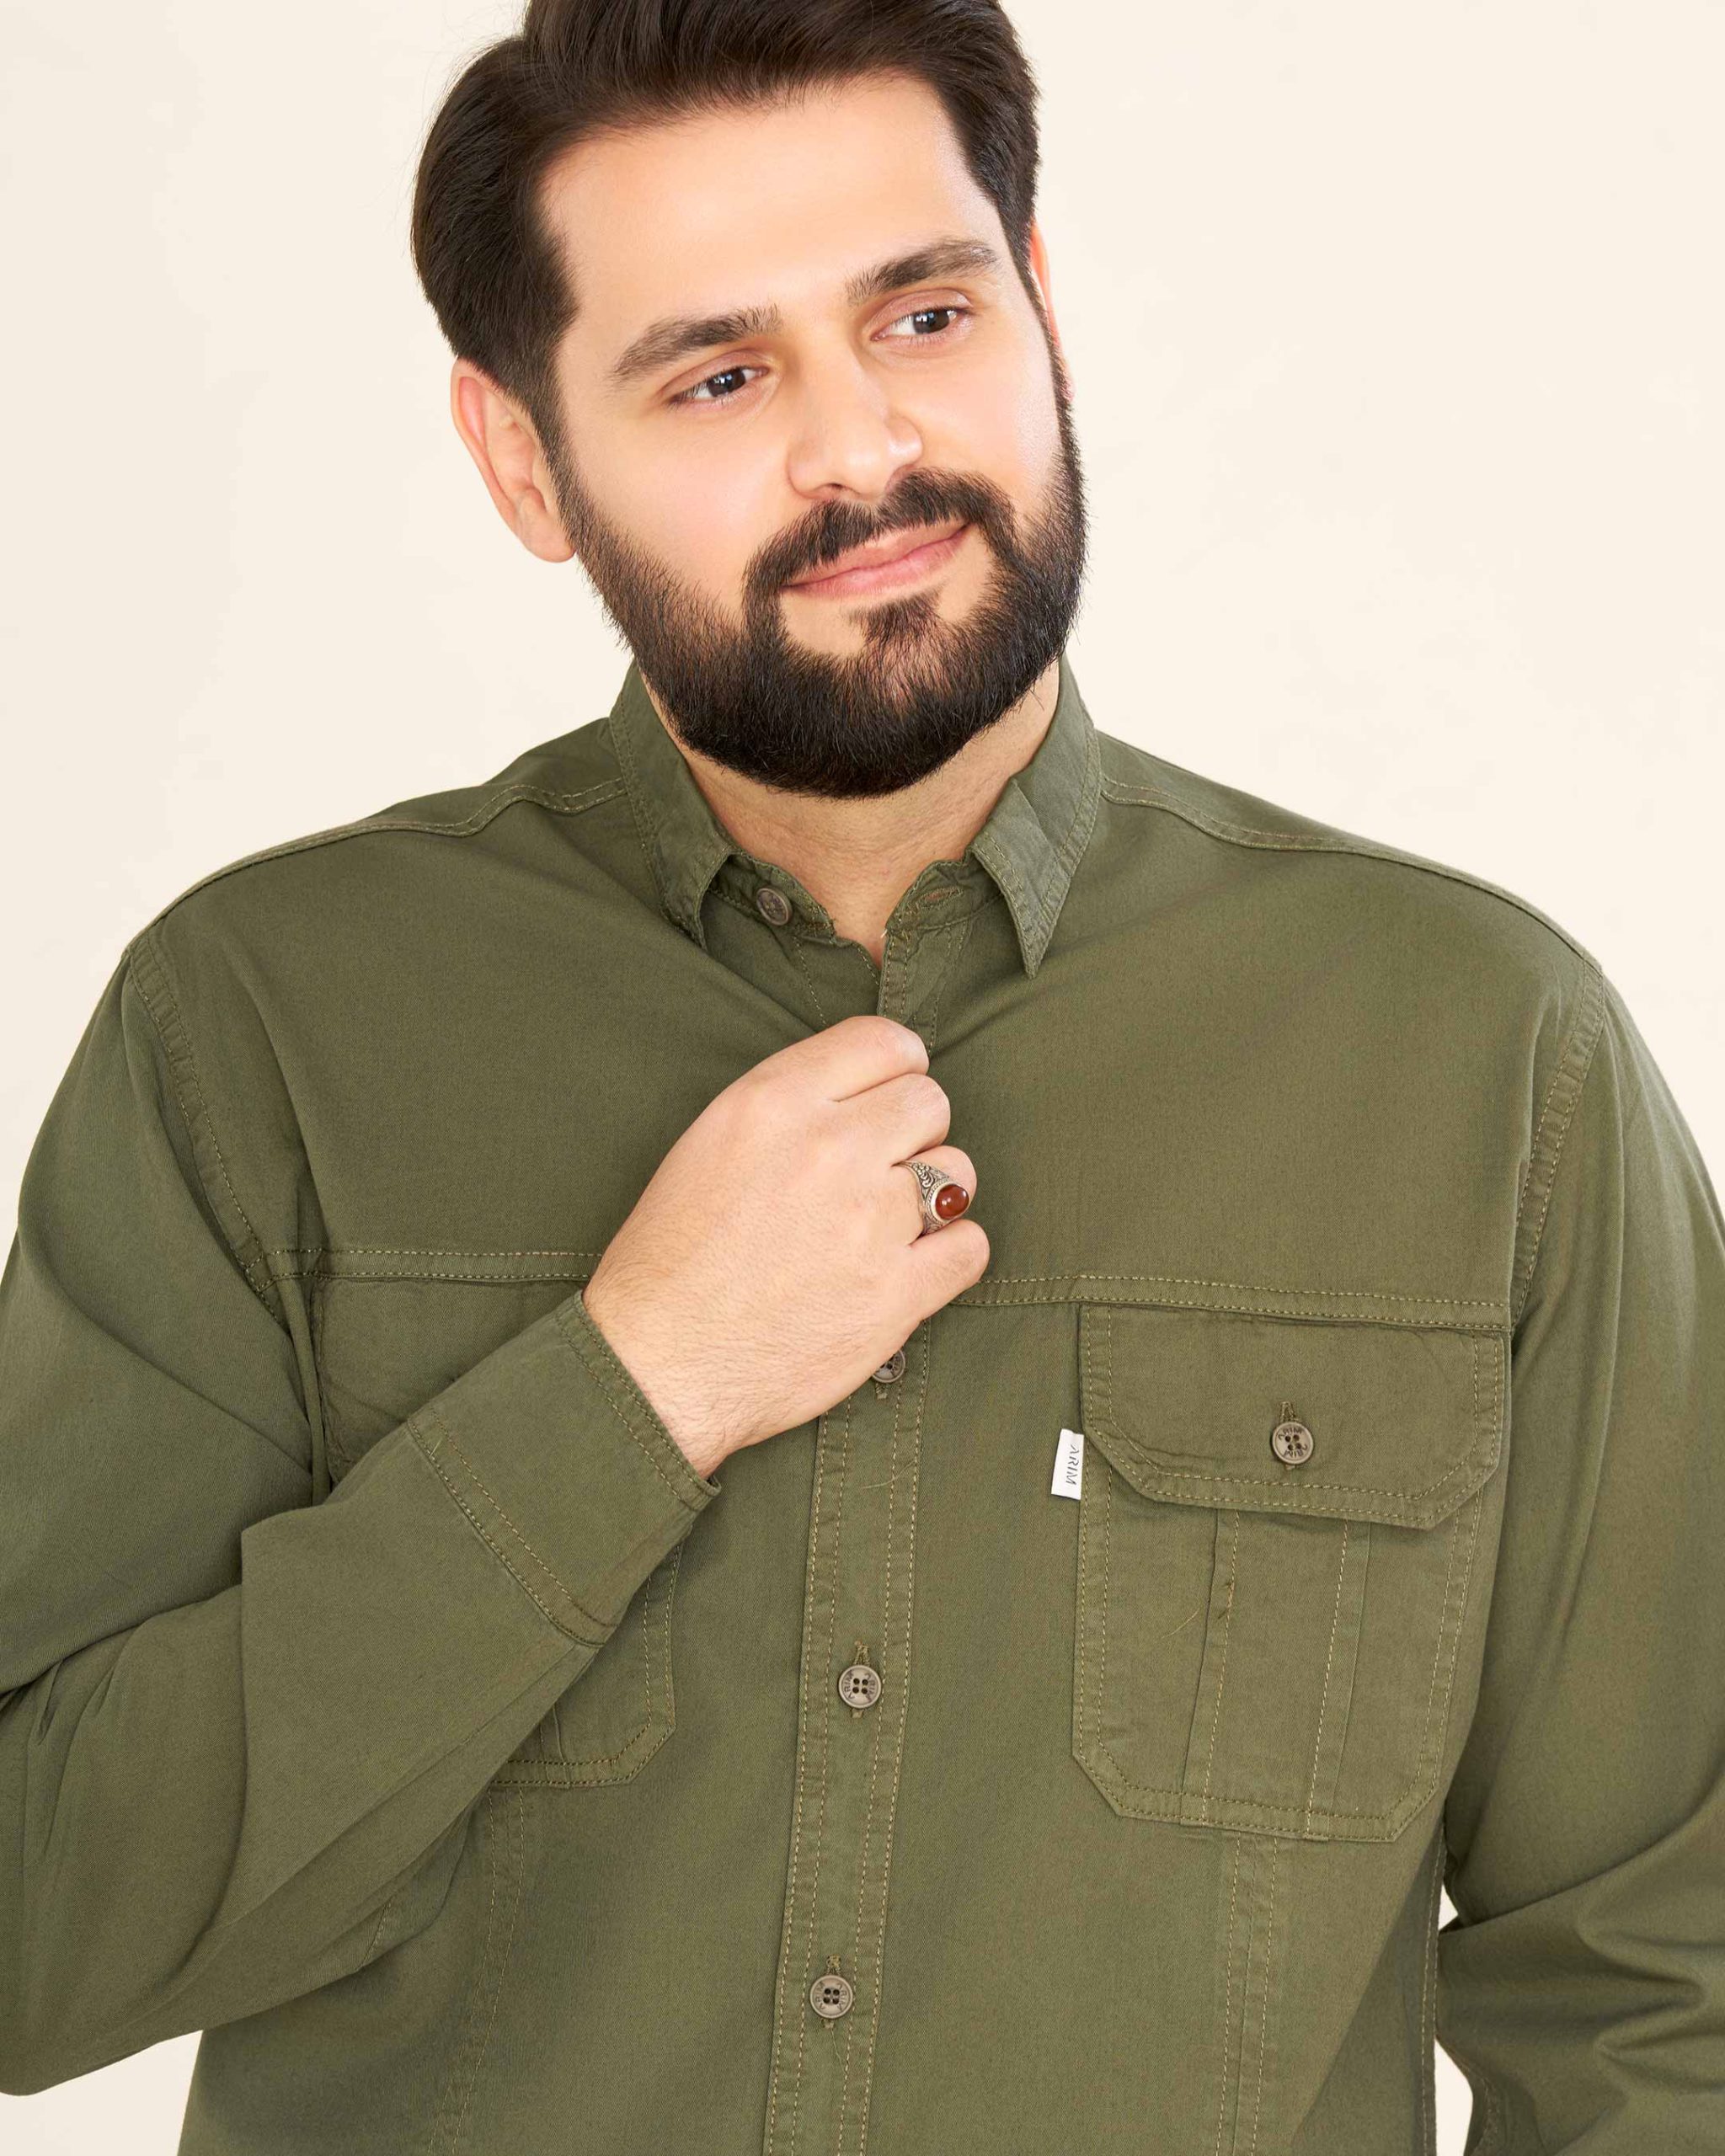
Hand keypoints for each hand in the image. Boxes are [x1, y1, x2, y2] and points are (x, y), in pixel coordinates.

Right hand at [581, 1015, 986, 1477]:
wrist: (657, 1364)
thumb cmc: (669, 1258)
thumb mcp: (710, 1141)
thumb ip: (789, 1104)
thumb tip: (861, 1093)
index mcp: (775, 1102)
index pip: (886, 1041)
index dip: (898, 1069)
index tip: (889, 1097)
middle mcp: (829, 1150)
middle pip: (931, 1103)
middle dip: (914, 1133)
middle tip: (879, 1172)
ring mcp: (868, 1222)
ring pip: (956, 1174)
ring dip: (933, 1197)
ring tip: (886, 1226)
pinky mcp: (896, 1294)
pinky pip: (970, 1247)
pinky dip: (949, 1258)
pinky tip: (909, 1268)